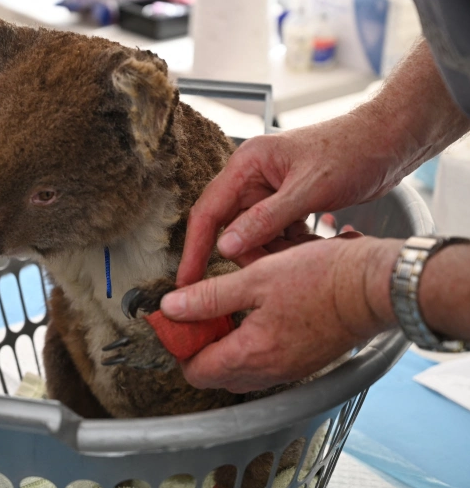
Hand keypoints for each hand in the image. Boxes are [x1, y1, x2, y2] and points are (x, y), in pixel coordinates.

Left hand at [161, 234, 400, 392]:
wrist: (373, 287)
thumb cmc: (320, 278)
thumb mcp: (255, 278)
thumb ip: (209, 297)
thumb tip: (171, 307)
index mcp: (251, 354)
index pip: (196, 370)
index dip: (180, 345)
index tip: (178, 320)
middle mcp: (268, 372)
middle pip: (215, 375)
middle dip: (200, 347)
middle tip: (200, 312)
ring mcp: (287, 371)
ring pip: (238, 372)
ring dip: (224, 346)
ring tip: (227, 309)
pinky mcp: (301, 363)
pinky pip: (262, 365)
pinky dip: (248, 347)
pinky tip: (254, 315)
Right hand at [176, 114, 407, 286]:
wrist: (388, 141)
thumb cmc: (352, 150)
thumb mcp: (308, 188)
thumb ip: (266, 219)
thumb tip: (227, 247)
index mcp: (246, 165)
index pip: (208, 211)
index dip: (194, 249)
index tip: (185, 281)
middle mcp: (251, 178)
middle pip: (229, 228)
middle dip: (246, 254)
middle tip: (264, 275)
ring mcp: (268, 192)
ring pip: (254, 236)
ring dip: (273, 252)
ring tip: (303, 253)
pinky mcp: (286, 203)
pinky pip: (274, 235)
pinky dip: (289, 246)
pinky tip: (312, 242)